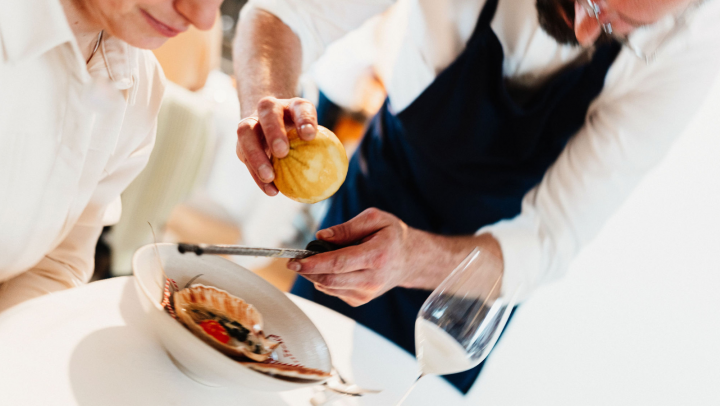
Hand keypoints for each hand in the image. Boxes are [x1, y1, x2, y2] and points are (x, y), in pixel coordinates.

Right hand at [236, 96, 317, 195]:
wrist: (272, 126)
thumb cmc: (299, 136)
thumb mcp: (312, 136)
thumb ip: (320, 145)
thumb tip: (335, 169)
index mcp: (291, 105)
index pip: (300, 107)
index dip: (305, 119)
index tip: (310, 136)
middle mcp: (267, 108)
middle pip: (267, 111)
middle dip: (274, 131)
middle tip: (282, 152)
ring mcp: (251, 123)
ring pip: (246, 133)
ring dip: (257, 155)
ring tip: (270, 177)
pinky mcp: (241, 143)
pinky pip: (245, 157)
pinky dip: (257, 175)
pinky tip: (271, 190)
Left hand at [287, 208, 427, 306]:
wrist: (409, 260)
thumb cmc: (391, 236)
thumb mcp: (374, 219)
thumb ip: (347, 227)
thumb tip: (321, 236)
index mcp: (377, 256)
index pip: (338, 263)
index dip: (313, 263)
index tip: (294, 261)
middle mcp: (372, 279)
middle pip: (330, 279)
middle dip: (307, 271)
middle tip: (294, 260)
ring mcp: (366, 293)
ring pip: (328, 287)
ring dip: (314, 274)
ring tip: (316, 259)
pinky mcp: (360, 300)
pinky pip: (333, 291)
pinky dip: (325, 279)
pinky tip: (332, 268)